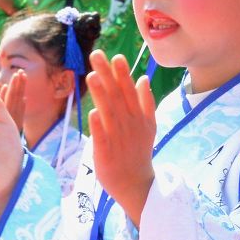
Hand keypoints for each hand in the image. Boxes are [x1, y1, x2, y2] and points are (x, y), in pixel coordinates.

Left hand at [85, 53, 156, 220]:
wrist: (137, 184)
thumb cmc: (138, 152)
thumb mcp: (149, 125)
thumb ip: (145, 101)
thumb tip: (143, 78)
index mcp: (138, 116)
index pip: (128, 90)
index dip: (121, 74)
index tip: (115, 56)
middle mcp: (128, 124)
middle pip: (116, 96)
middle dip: (107, 75)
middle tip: (96, 55)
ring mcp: (117, 138)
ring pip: (108, 113)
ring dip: (101, 94)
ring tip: (91, 76)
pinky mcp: (106, 153)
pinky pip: (101, 137)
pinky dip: (98, 126)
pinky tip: (93, 113)